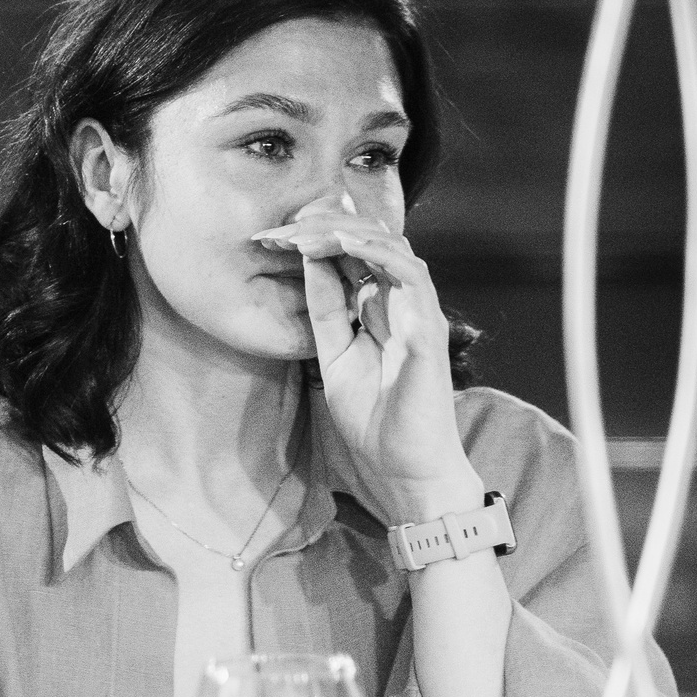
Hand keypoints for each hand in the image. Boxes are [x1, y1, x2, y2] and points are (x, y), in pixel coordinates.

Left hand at [252, 193, 481, 520]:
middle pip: (371, 242)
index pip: (353, 257)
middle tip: (279, 228)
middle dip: (324, 227)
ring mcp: (419, 313)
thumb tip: (309, 265)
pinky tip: (345, 244)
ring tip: (304, 228)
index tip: (268, 238)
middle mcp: (403, 304)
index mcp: (381, 310)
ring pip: (392, 247)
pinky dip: (377, 254)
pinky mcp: (428, 329)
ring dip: (346, 232)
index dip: (313, 240)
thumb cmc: (376, 420)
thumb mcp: (335, 356)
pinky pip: (410, 277)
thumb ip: (327, 312)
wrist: (404, 468)